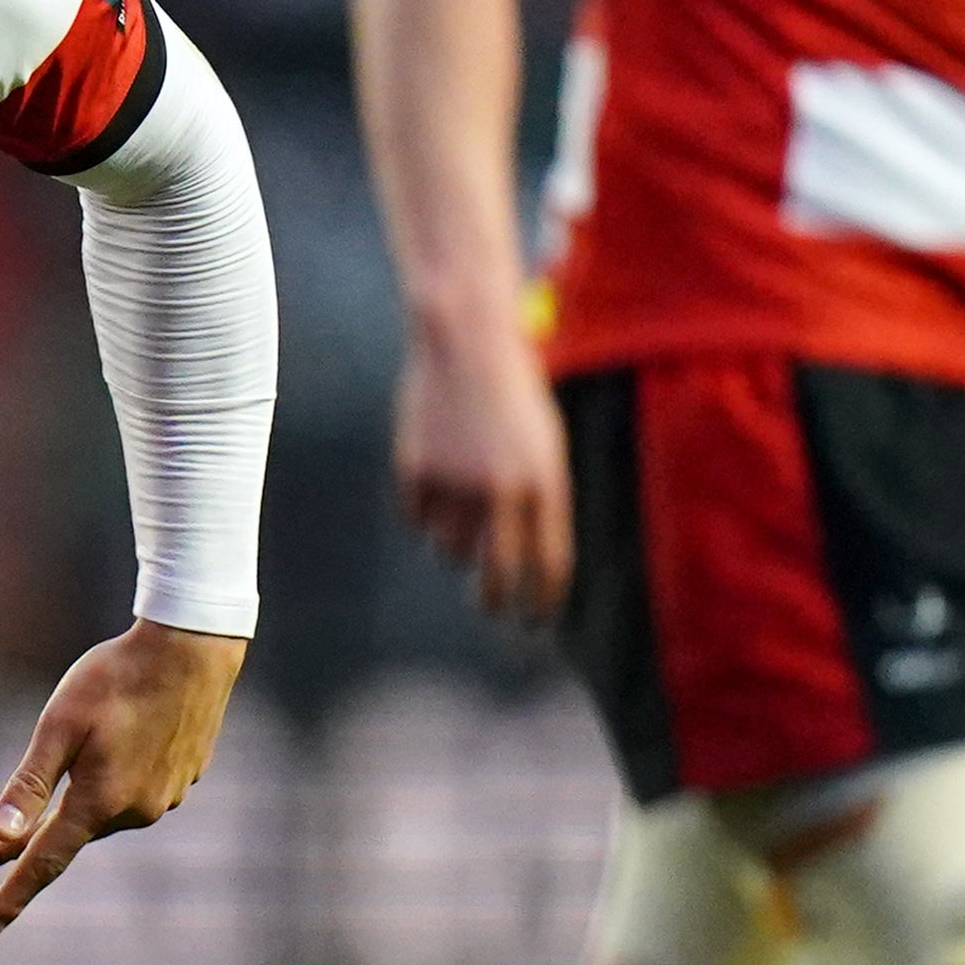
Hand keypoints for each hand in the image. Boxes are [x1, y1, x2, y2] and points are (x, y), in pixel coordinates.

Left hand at [0, 619, 246, 938]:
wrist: (192, 648)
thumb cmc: (116, 679)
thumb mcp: (59, 726)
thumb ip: (30, 784)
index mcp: (100, 803)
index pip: (44, 864)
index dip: (11, 897)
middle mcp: (136, 811)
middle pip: (73, 833)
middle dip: (33, 841)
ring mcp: (166, 797)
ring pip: (106, 811)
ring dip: (79, 803)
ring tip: (66, 777)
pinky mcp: (184, 778)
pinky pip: (136, 792)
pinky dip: (114, 782)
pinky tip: (116, 750)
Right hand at [392, 317, 570, 623]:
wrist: (468, 342)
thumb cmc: (514, 398)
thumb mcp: (544, 448)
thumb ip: (538, 504)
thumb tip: (521, 568)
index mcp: (546, 482)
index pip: (549, 566)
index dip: (542, 603)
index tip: (535, 622)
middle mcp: (503, 489)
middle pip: (495, 577)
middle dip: (493, 603)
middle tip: (489, 607)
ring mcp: (456, 481)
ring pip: (448, 549)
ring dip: (454, 541)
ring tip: (461, 498)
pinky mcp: (415, 470)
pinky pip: (415, 518)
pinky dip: (423, 508)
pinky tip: (434, 470)